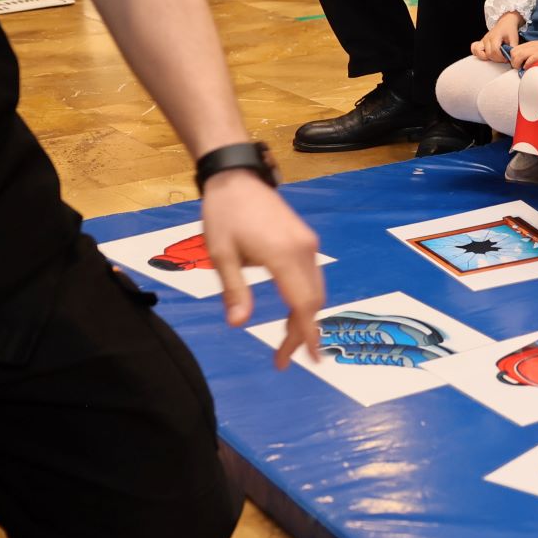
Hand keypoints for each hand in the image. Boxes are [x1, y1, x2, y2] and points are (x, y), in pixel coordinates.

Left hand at [201, 169, 322, 357]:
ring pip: (316, 289)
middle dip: (303, 332)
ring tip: (284, 339)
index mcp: (283, 255)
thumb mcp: (221, 255)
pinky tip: (290, 310)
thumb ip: (234, 290)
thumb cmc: (223, 214)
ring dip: (304, 316)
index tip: (311, 360)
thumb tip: (239, 324)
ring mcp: (308, 243)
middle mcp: (304, 250)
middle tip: (282, 358)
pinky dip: (304, 298)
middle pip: (314, 301)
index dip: (308, 335)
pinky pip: (312, 276)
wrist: (237, 177)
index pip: (303, 304)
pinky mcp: (306, 239)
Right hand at [475, 12, 522, 60]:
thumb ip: (512, 49)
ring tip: (494, 57)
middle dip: (497, 59)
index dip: (501, 58)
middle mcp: (486, 39)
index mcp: (495, 37)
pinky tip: (486, 55)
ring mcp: (482, 41)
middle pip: (488, 54)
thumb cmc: (509, 30)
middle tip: (503, 58)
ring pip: (478, 52)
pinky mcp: (481, 42)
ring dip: (486, 58)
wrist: (506, 22)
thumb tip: (512, 58)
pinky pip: (474, 49)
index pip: (494, 51)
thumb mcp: (514, 39)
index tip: (507, 59)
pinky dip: (478, 54)